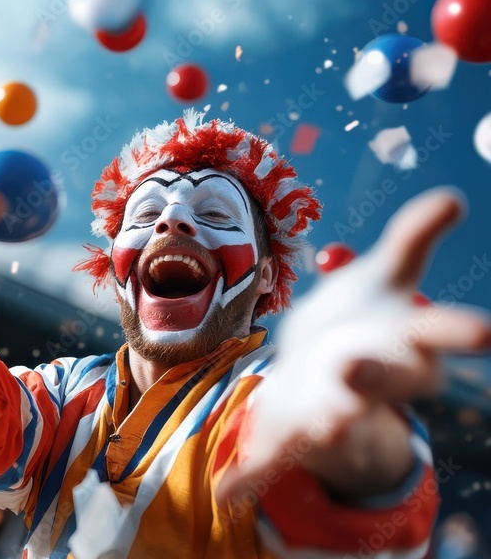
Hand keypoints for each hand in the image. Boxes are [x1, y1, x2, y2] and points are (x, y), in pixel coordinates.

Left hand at [220, 187, 490, 501]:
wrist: (328, 376)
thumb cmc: (365, 322)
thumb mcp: (387, 278)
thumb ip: (414, 240)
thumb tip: (453, 196)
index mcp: (403, 345)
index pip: (436, 338)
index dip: (457, 334)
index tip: (484, 332)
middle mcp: (373, 383)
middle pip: (385, 382)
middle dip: (377, 375)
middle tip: (359, 366)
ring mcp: (333, 411)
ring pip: (334, 420)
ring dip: (327, 422)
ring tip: (322, 426)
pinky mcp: (295, 433)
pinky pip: (273, 457)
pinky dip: (251, 477)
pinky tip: (226, 494)